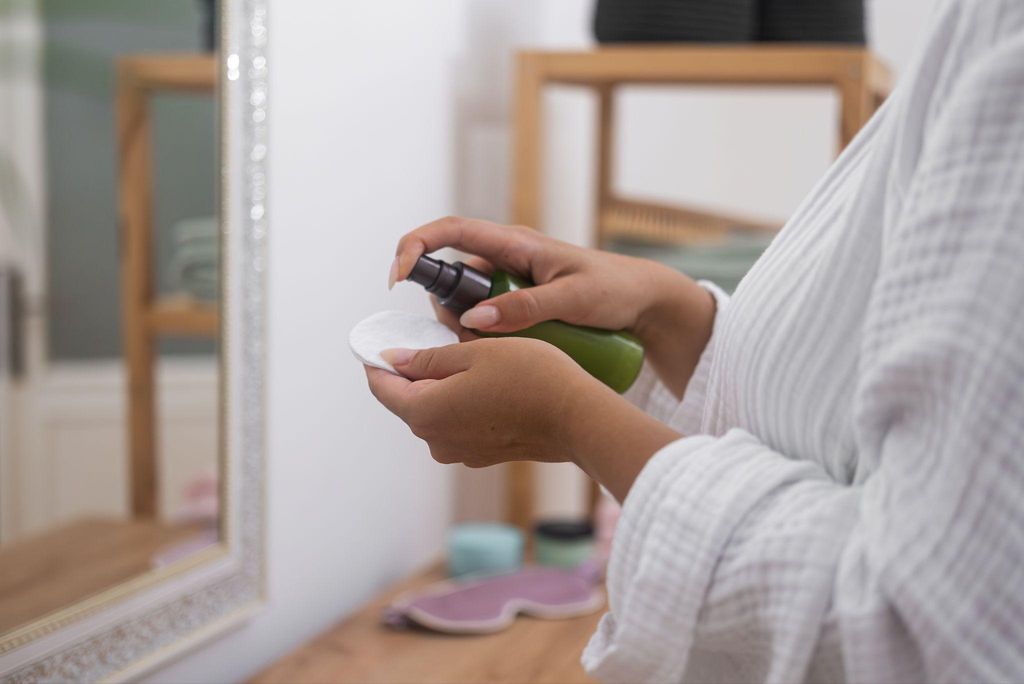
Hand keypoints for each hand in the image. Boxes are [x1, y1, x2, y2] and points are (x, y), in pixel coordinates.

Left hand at [367, 337, 593, 465]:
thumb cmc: (530, 378)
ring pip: (434, 411)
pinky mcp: (481, 453)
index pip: (382, 388)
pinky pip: (457, 423)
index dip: (377, 362)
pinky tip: (485, 381)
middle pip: (408, 400)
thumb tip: (393, 359)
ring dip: (441, 386)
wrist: (578, 418)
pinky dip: (461, 402)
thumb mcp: (474, 353)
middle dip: (414, 371)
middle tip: (432, 338)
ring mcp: (459, 451)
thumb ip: (428, 358)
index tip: (381, 341)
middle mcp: (435, 440)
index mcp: (425, 412)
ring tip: (466, 357)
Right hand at [388, 216, 716, 397]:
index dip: (416, 246)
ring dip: (469, 330)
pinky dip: (486, 340)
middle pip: (452, 278)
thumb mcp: (573, 299)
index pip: (451, 232)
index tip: (399, 274)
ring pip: (467, 306)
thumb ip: (525, 308)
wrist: (648, 304)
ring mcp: (512, 285)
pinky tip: (507, 356)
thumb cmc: (617, 290)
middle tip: (470, 338)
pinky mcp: (519, 307)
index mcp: (516, 243)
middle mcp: (507, 260)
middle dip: (448, 309)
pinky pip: (487, 322)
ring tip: (501, 349)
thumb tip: (474, 320)